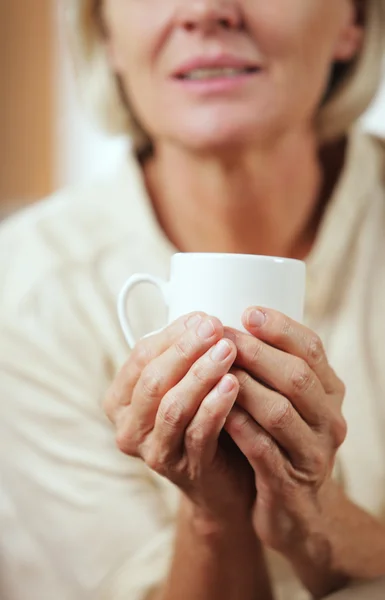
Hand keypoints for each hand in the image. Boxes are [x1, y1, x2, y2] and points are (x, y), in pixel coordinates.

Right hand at [105, 313, 255, 526]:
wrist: (224, 479)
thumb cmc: (202, 418)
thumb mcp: (185, 382)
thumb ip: (185, 354)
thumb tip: (203, 319)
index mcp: (121, 398)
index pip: (141, 356)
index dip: (173, 333)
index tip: (205, 317)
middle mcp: (128, 426)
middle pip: (153, 379)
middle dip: (186, 349)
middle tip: (216, 328)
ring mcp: (152, 451)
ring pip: (173, 406)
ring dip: (201, 374)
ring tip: (228, 350)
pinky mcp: (182, 470)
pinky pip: (197, 433)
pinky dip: (215, 406)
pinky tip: (233, 384)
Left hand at [224, 307, 346, 553]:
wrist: (295, 511)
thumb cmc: (280, 441)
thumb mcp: (288, 402)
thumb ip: (270, 369)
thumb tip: (230, 322)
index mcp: (329, 391)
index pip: (312, 349)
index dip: (281, 328)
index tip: (247, 311)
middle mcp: (329, 419)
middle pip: (296, 376)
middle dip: (255, 353)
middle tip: (220, 337)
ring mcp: (314, 453)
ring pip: (279, 411)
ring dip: (243, 387)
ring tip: (212, 369)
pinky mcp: (291, 482)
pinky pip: (263, 449)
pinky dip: (239, 426)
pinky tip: (216, 412)